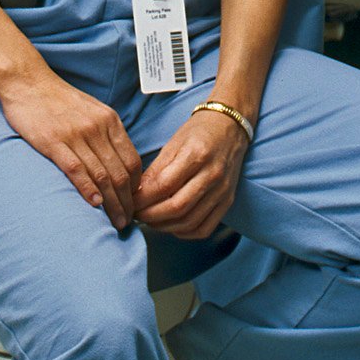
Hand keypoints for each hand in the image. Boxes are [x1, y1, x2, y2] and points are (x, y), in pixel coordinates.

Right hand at [0, 68, 143, 229]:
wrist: (28, 82)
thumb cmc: (59, 99)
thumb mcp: (92, 110)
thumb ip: (106, 134)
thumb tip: (118, 164)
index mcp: (109, 120)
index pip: (133, 160)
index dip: (137, 187)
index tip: (135, 204)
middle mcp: (97, 127)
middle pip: (121, 173)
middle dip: (127, 202)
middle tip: (127, 222)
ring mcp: (76, 134)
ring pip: (102, 175)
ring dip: (112, 203)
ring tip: (115, 222)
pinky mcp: (53, 141)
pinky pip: (76, 169)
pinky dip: (88, 190)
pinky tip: (94, 205)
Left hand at [134, 108, 250, 240]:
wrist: (229, 127)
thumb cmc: (197, 132)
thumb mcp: (172, 144)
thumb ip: (155, 171)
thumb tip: (136, 195)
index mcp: (196, 154)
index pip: (164, 185)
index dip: (143, 199)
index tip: (130, 202)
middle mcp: (212, 174)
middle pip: (177, 207)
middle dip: (151, 216)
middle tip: (136, 214)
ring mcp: (222, 190)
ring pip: (190, 221)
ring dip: (165, 226)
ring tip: (150, 220)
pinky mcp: (228, 201)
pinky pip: (205, 228)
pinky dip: (184, 232)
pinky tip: (171, 226)